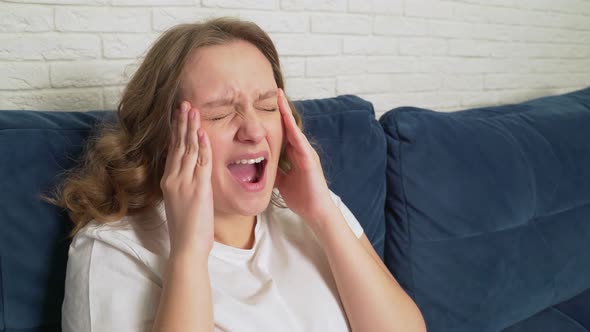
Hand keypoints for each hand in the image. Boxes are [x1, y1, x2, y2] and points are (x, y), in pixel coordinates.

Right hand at [160, 101, 213, 257]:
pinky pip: (201, 162)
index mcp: (169, 182)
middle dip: (182, 123)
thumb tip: (188, 174)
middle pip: (178, 145)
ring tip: (192, 109)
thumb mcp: (181, 203)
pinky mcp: (197, 189)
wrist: (186, 246)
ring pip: (189, 149)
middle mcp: (173, 179)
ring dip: (191, 128)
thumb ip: (183, 186)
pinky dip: (203, 146)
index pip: (173, 150)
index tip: (178, 115)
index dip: (176, 131)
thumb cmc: (186, 229)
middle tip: (184, 103)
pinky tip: (202, 132)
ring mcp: (184, 183)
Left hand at [275, 89, 334, 224]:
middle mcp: (301, 150)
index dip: (276, 117)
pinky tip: (288, 121)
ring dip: (287, 113)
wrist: (316, 211)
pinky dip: (294, 131)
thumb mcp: (282, 181)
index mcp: (294, 154)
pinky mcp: (310, 161)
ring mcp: (307, 153)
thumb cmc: (301, 197)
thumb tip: (259, 167)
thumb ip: (274, 170)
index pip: (283, 131)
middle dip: (282, 108)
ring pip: (295, 129)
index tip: (267, 102)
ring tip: (280, 97)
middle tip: (275, 90)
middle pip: (289, 124)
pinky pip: (301, 143)